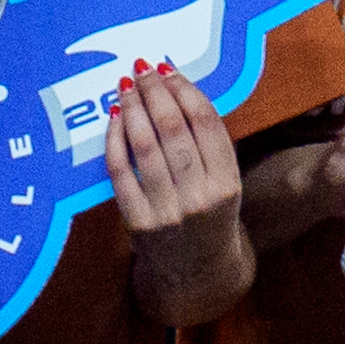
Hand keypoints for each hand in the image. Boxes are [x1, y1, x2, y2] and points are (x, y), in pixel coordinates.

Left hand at [110, 63, 250, 314]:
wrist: (197, 274)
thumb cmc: (213, 220)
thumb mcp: (227, 186)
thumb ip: (210, 149)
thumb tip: (180, 95)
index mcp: (229, 183)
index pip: (206, 125)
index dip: (186, 93)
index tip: (170, 70)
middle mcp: (201, 196)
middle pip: (173, 131)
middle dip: (156, 94)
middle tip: (143, 69)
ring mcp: (167, 210)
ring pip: (146, 148)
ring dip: (134, 110)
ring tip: (127, 86)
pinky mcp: (138, 222)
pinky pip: (121, 174)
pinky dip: (115, 142)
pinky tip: (114, 121)